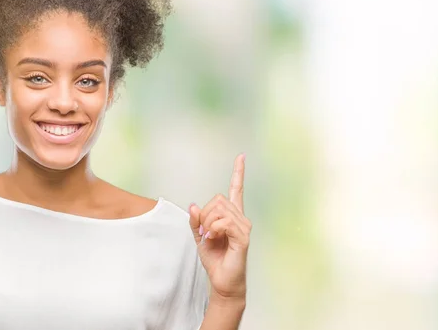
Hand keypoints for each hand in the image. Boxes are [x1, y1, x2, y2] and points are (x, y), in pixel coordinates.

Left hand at [189, 153, 251, 299]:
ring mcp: (244, 227)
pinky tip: (214, 238)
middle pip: (218, 199)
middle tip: (205, 232)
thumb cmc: (214, 259)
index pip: (237, 190)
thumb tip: (194, 205)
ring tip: (210, 237)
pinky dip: (214, 229)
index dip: (238, 173)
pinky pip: (224, 222)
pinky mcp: (243, 237)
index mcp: (232, 216)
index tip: (241, 156)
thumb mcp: (199, 237)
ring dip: (208, 223)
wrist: (222, 281)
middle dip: (205, 214)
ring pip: (219, 210)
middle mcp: (241, 218)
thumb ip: (196, 221)